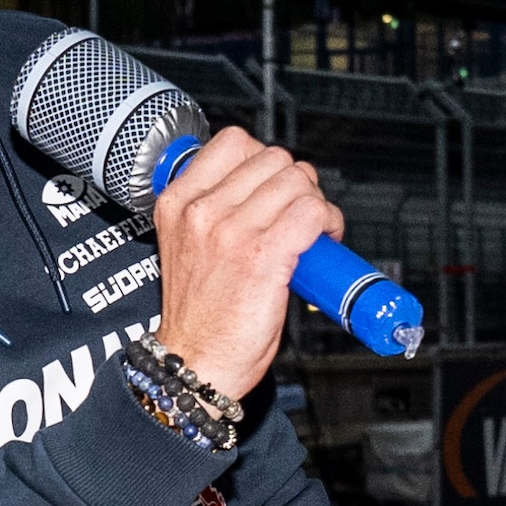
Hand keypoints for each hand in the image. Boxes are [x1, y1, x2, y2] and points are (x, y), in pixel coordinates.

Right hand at [151, 127, 340, 397]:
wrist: (194, 363)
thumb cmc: (198, 316)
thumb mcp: (186, 246)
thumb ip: (214, 210)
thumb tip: (265, 189)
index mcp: (178, 202)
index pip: (235, 142)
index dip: (266, 160)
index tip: (274, 186)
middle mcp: (202, 211)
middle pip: (275, 158)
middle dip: (297, 183)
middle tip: (300, 213)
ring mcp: (232, 231)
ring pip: (298, 182)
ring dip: (316, 203)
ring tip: (313, 230)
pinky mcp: (264, 255)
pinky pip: (312, 213)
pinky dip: (328, 222)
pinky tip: (323, 241)